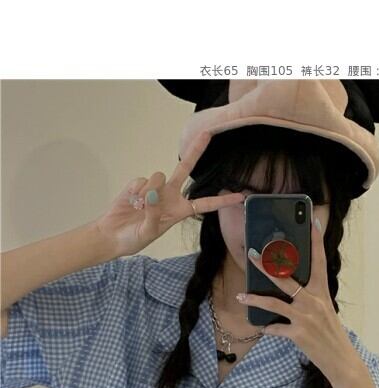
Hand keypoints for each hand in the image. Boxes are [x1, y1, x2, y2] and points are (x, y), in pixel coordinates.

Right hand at [93, 130, 243, 257]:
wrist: (113, 235)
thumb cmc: (134, 238)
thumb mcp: (148, 232)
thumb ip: (152, 214)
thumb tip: (151, 194)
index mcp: (180, 211)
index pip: (205, 204)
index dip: (222, 200)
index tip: (240, 196)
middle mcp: (170, 195)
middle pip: (186, 169)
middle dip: (196, 150)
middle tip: (208, 133)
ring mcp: (155, 188)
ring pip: (158, 176)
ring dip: (147, 192)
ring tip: (138, 207)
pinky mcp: (139, 183)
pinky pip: (142, 180)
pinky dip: (136, 192)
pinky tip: (131, 202)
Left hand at [238, 219, 363, 386]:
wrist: (341, 360)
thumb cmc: (331, 334)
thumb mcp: (324, 311)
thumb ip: (310, 297)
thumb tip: (290, 288)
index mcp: (322, 292)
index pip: (318, 260)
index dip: (315, 239)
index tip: (311, 219)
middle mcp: (314, 301)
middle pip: (286, 278)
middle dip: (266, 265)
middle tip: (251, 254)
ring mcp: (306, 317)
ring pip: (275, 303)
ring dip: (256, 298)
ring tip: (241, 295)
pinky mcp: (299, 334)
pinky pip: (276, 329)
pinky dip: (268, 329)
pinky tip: (261, 328)